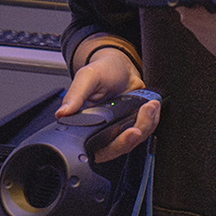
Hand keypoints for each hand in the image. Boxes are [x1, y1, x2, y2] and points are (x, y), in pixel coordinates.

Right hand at [57, 47, 159, 161]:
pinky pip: (146, 129)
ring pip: (134, 141)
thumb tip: (62, 113)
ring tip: (150, 106)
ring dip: (146, 125)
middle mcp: (102, 131)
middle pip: (118, 149)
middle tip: (139, 125)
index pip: (96, 149)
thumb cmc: (102, 71)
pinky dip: (152, 120)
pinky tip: (153, 107)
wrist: (121, 66)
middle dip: (132, 138)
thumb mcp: (86, 78)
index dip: (113, 146)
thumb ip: (75, 95)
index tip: (128, 133)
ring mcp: (119, 128)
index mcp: (85, 126)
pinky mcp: (133, 122)